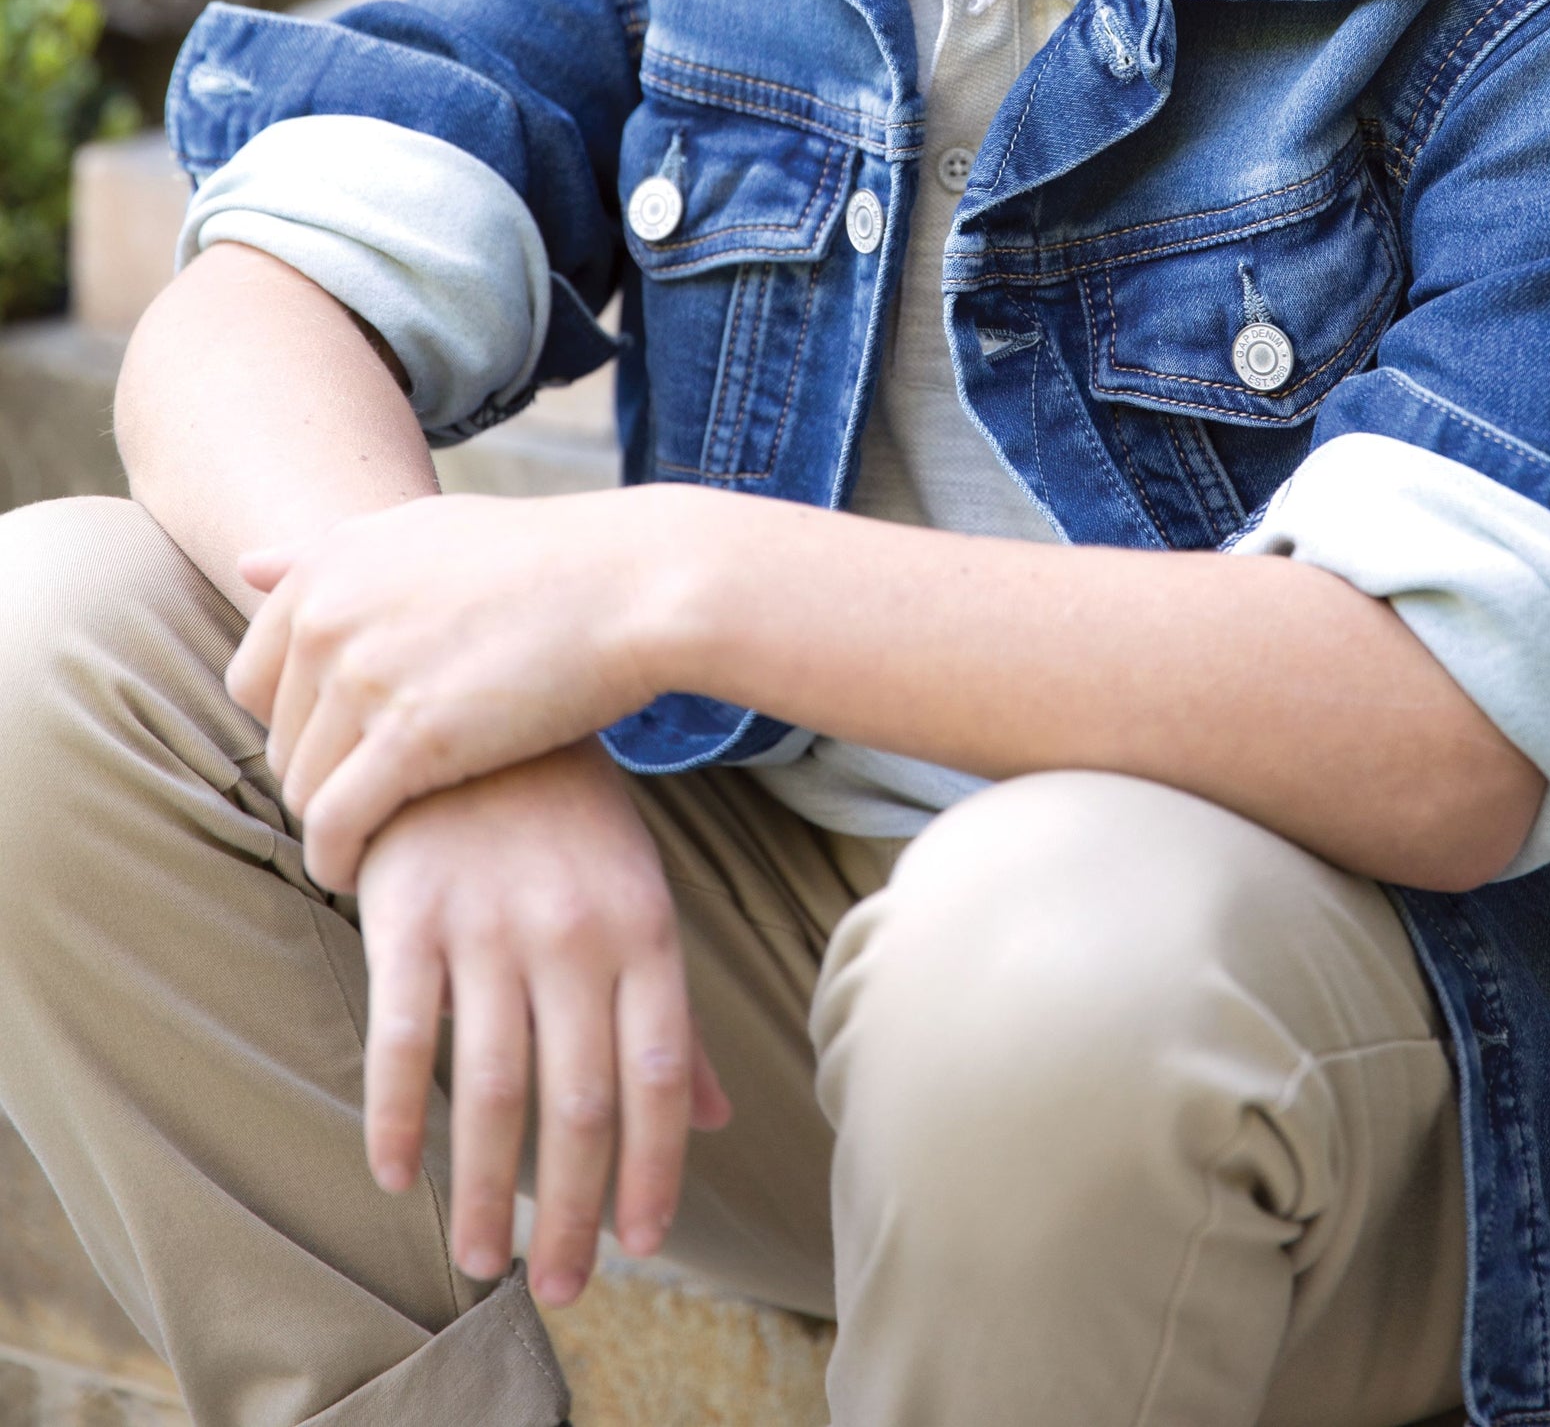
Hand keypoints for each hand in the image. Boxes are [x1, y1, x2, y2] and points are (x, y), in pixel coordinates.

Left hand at [226, 487, 668, 889]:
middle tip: (375, 805)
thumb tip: (245, 564)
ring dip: (332, 827)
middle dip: (321, 778)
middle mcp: (330, 615)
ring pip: (304, 789)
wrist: (632, 584)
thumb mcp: (427, 530)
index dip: (294, 726)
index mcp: (328, 565)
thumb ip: (331, 554)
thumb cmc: (543, 561)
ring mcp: (364, 676)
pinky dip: (337, 861)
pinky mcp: (409, 739)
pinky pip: (335, 825)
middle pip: (281, 740)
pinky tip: (363, 878)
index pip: (253, 679)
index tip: (344, 752)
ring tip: (378, 842)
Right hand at [355, 741, 730, 1310]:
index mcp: (643, 928)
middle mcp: (573, 934)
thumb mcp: (637, 896)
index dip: (652, 1172)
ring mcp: (488, 924)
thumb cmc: (571, 815)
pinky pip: (400, 1036)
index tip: (643, 1246)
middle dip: (572, 1214)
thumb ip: (669, 1013)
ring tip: (481, 1261)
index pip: (659, 1079)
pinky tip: (395, 1173)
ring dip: (483, 1192)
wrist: (481, 697)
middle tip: (562, 1289)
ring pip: (488, 1091)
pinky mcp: (409, 913)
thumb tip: (718, 1119)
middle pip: (578, 1106)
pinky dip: (394, 1116)